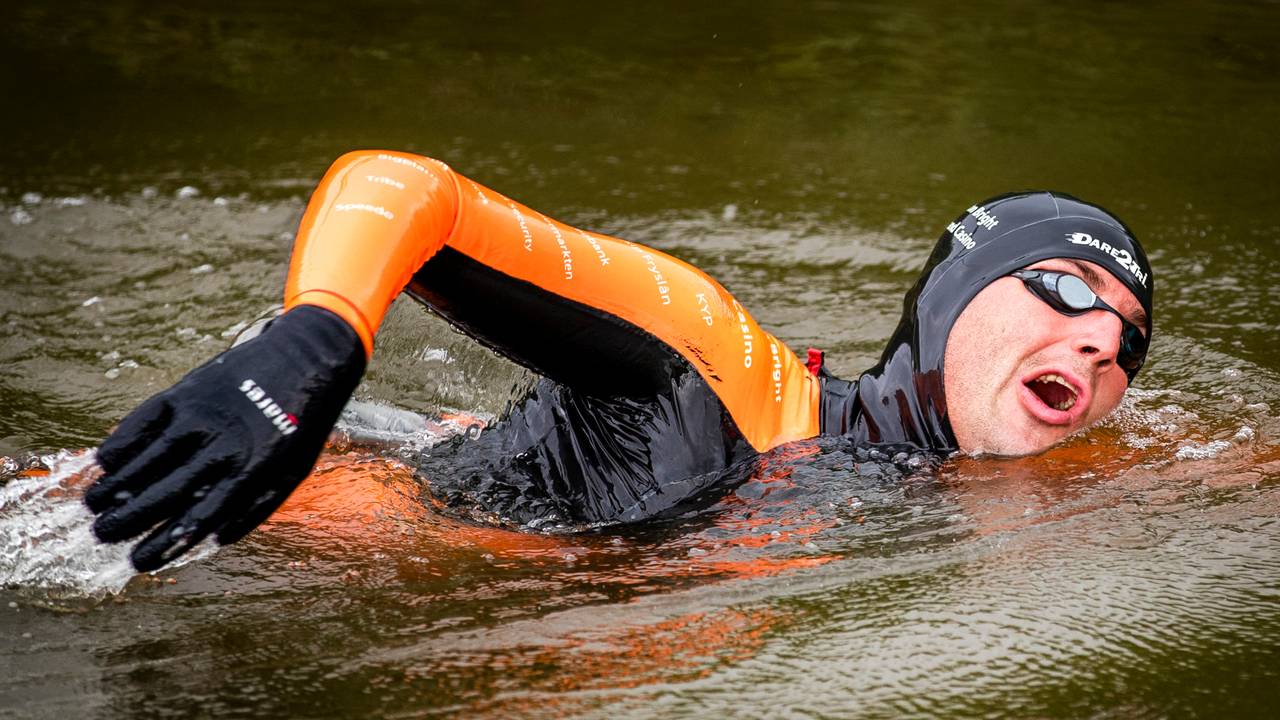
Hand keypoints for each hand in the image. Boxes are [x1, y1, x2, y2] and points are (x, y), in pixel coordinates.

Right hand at [85, 306, 365, 570]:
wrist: (308, 358)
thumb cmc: (300, 423)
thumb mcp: (292, 470)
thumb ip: (255, 507)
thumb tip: (214, 539)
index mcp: (252, 471)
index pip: (199, 518)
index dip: (164, 544)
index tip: (139, 562)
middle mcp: (222, 446)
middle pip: (164, 493)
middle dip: (128, 519)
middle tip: (102, 536)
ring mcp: (200, 416)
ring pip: (145, 460)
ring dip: (114, 487)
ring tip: (94, 507)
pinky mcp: (185, 392)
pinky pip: (142, 423)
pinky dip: (120, 444)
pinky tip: (104, 464)